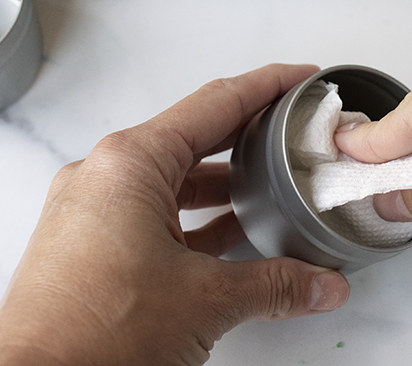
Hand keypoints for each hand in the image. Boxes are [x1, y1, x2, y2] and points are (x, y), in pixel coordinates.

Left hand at [0, 64, 348, 365]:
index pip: (215, 104)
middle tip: (292, 129)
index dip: (267, 86)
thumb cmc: (95, 333)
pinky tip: (230, 233)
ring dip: (223, 183)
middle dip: (248, 135)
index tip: (299, 78)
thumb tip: (322, 283)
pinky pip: (154, 213)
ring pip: (173, 179)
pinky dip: (195, 218)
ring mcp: (93, 210)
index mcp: (131, 163)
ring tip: (271, 185)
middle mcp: (105, 176)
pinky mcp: (89, 243)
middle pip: (194, 136)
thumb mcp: (205, 299)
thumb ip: (275, 284)